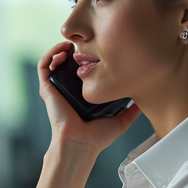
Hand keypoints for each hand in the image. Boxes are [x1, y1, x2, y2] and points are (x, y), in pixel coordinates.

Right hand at [38, 41, 141, 157]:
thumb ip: (131, 110)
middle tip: (86, 43)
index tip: (99, 49)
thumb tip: (143, 101)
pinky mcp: (47, 89)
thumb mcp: (120, 120)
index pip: (82, 70)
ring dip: (61, 49)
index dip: (88, 57)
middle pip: (68, 63)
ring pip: (54, 61)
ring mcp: (57, 88)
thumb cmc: (96, 137)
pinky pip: (43, 66)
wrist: (80, 143)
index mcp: (82, 94)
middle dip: (75, 50)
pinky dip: (50, 54)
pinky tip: (62, 50)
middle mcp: (69, 90)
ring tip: (71, 45)